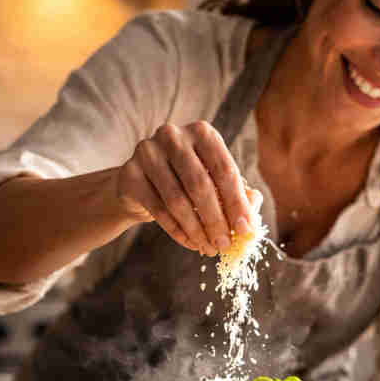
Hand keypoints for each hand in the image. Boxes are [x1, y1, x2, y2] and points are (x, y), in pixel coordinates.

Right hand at [115, 121, 256, 255]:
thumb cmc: (187, 180)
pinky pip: (157, 209)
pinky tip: (190, 243)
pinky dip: (177, 231)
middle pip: (200, 185)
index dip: (237, 202)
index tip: (245, 230)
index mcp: (202, 132)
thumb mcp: (215, 180)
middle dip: (216, 220)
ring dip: (196, 230)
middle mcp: (173, 136)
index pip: (224, 169)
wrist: (141, 182)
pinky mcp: (129, 173)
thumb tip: (250, 223)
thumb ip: (237, 195)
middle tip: (224, 244)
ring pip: (177, 200)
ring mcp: (147, 152)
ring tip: (208, 248)